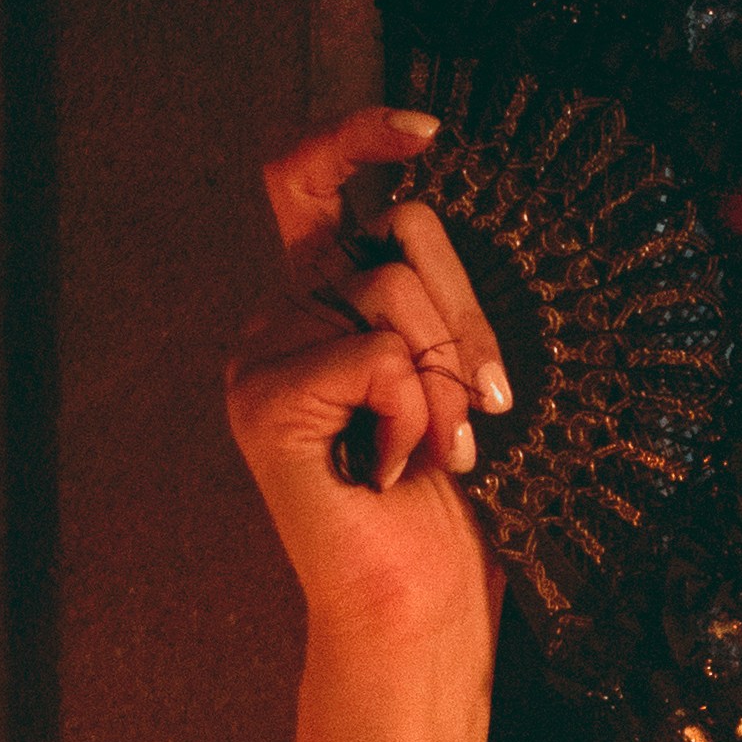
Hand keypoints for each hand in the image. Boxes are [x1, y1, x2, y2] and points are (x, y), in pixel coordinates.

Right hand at [229, 105, 511, 741]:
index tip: (427, 132)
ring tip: (432, 450)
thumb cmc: (442, 506)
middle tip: (481, 407)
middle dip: (470, 313)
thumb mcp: (449, 376)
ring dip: (447, 380)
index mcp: (316, 305)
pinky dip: (414, 412)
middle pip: (398, 233)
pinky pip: (376, 353)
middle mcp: (278, 320)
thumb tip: (425, 207)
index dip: (358, 135)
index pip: (307, 181)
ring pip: (396, 293)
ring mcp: (261, 358)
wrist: (415, 608)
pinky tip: (394, 467)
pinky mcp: (266, 401)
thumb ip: (429, 298)